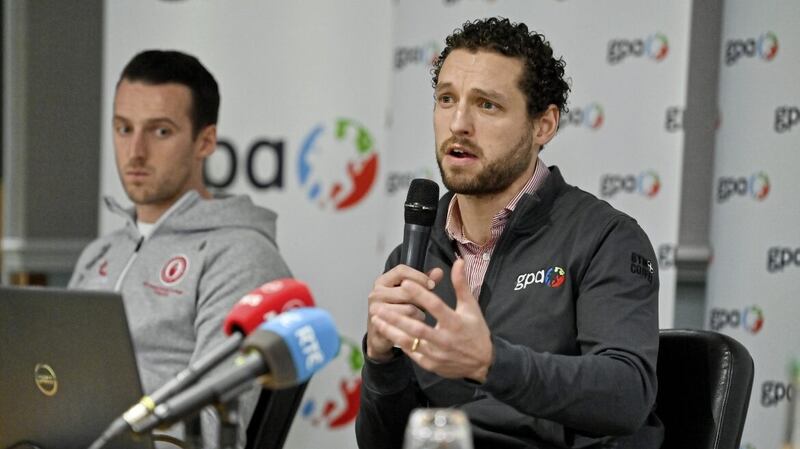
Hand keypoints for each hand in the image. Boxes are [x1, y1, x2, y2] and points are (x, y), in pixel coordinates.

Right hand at [366, 264, 443, 361]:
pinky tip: (414, 325)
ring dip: (420, 314)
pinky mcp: (380, 325)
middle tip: (426, 305)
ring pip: (410, 308)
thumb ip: (423, 282)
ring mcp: (376, 309)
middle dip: (421, 298)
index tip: (432, 285)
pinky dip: (414, 325)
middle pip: (407, 290)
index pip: (401, 270)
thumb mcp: (409, 293)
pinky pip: (407, 323)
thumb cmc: (396, 310)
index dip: (419, 276)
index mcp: (383, 281)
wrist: (380, 335)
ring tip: (418, 317)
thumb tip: (438, 272)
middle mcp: (376, 293)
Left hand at [370, 259, 493, 381]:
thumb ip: (461, 284)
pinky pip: (411, 353)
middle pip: (417, 327)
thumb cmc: (476, 331)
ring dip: (391, 330)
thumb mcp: (471, 307)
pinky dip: (398, 343)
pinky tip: (387, 332)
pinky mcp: (431, 364)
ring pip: (410, 342)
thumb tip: (458, 262)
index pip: (435, 306)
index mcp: (455, 322)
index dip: (419, 294)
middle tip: (378, 306)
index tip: (404, 283)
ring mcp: (437, 354)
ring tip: (376, 320)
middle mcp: (445, 340)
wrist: (483, 363)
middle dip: (395, 316)